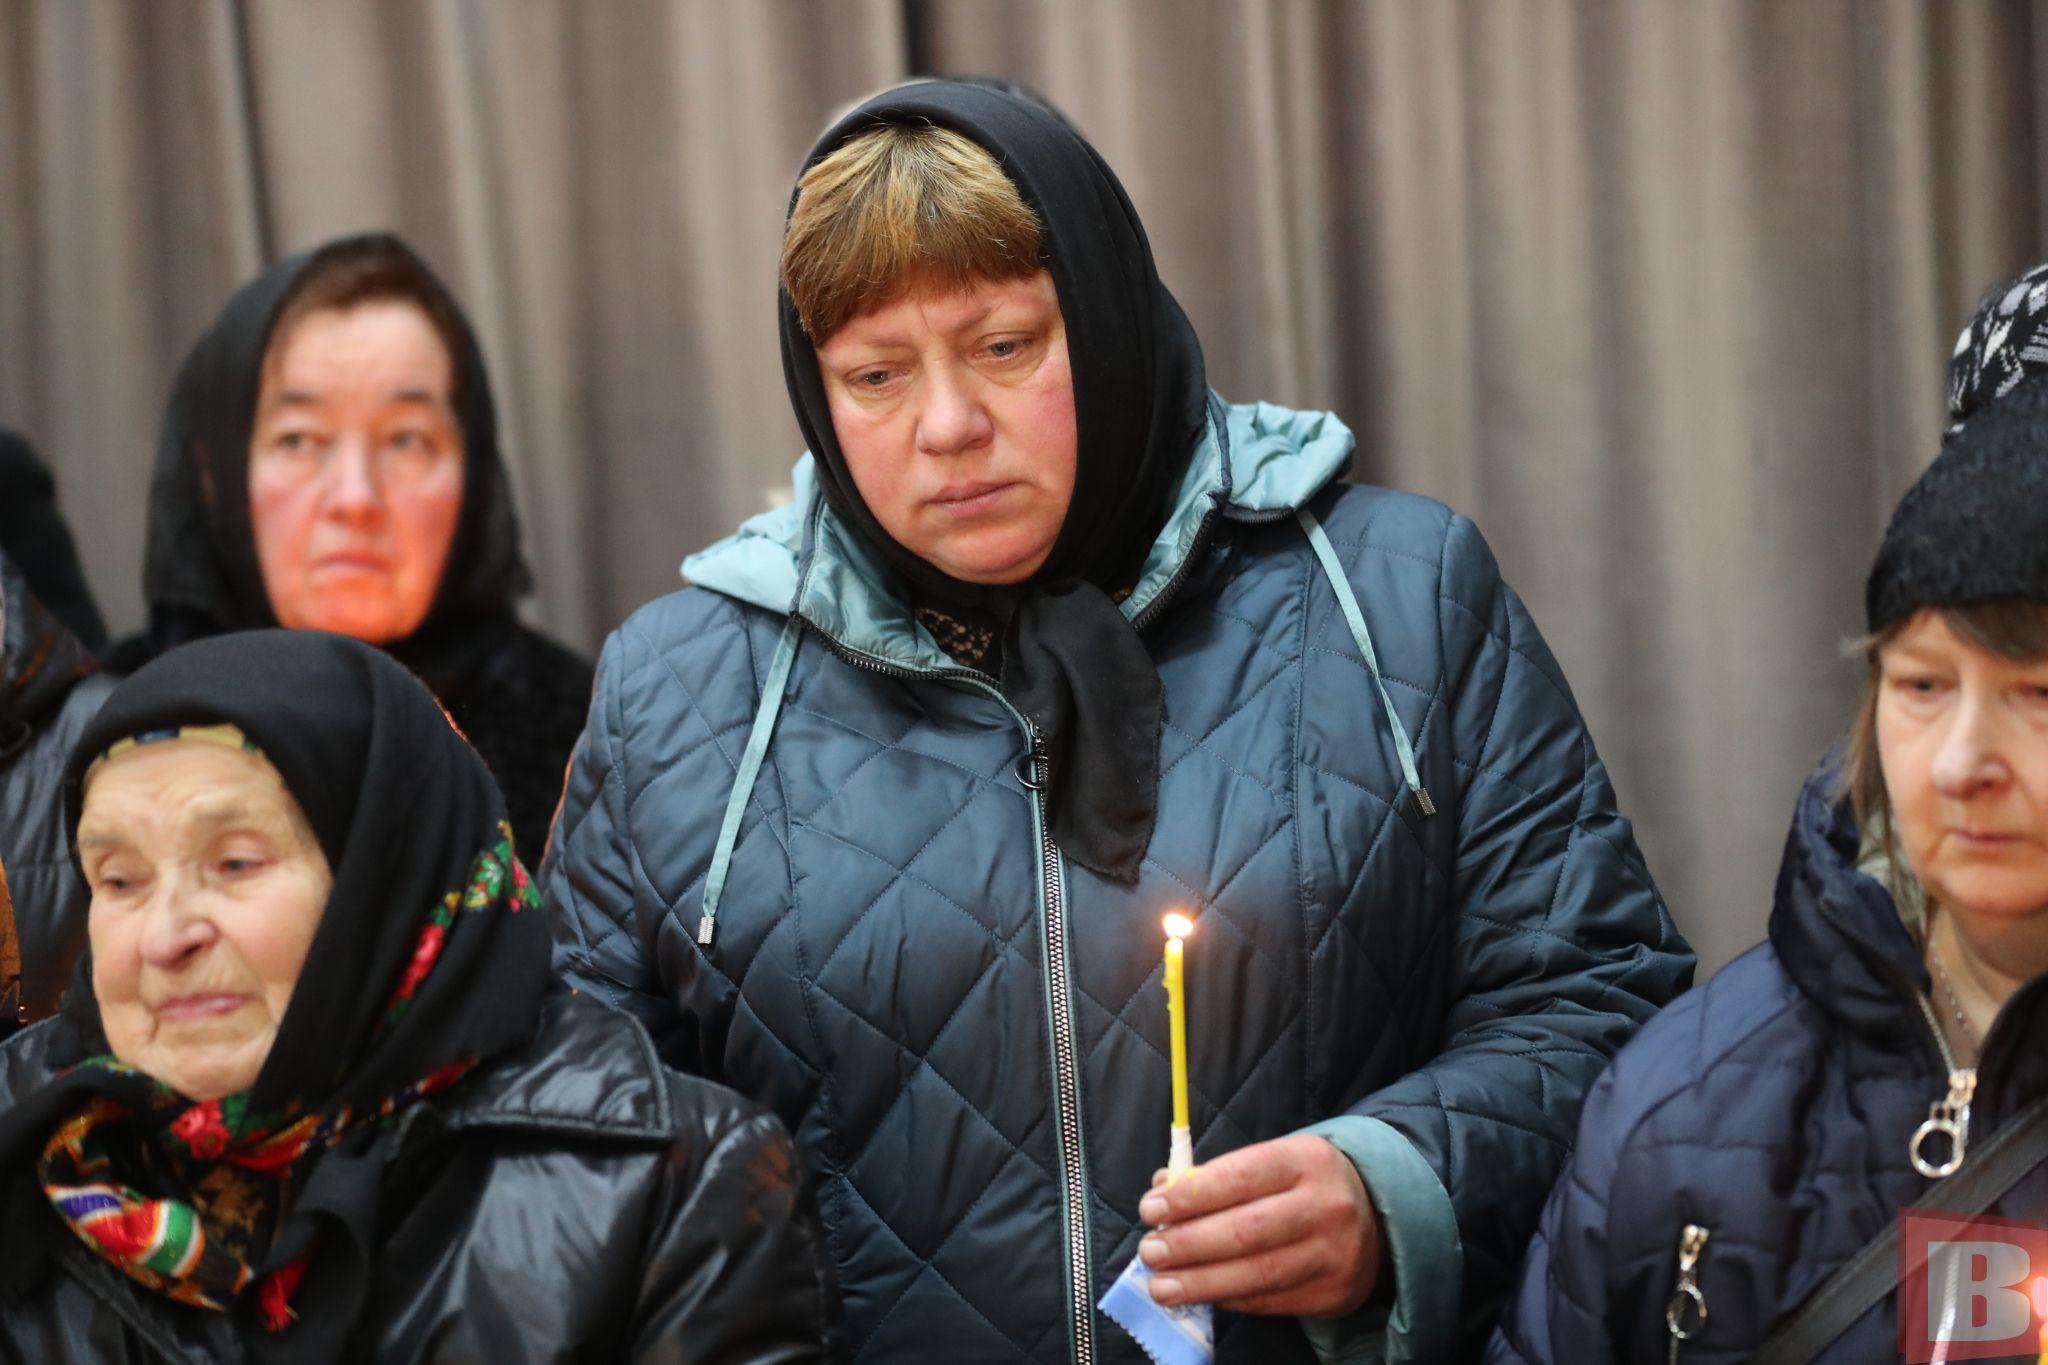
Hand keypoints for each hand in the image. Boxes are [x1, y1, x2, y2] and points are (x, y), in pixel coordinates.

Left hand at [1135, 1134, 1381, 1316]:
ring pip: (1257, 1273)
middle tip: (1150, 1252)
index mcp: (1306, 1160)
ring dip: (1200, 1282)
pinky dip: (1229, 1298)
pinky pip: (1269, 1300)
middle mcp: (1325, 1206)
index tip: (1151, 1209)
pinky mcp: (1332, 1293)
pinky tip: (1201, 1294)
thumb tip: (1161, 1191)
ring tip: (1161, 1286)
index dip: (1192, 1195)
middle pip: (1247, 1230)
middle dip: (1189, 1244)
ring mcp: (1333, 1254)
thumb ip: (1218, 1175)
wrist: (1376, 1219)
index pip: (1242, 1177)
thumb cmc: (1303, 1185)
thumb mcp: (1272, 1162)